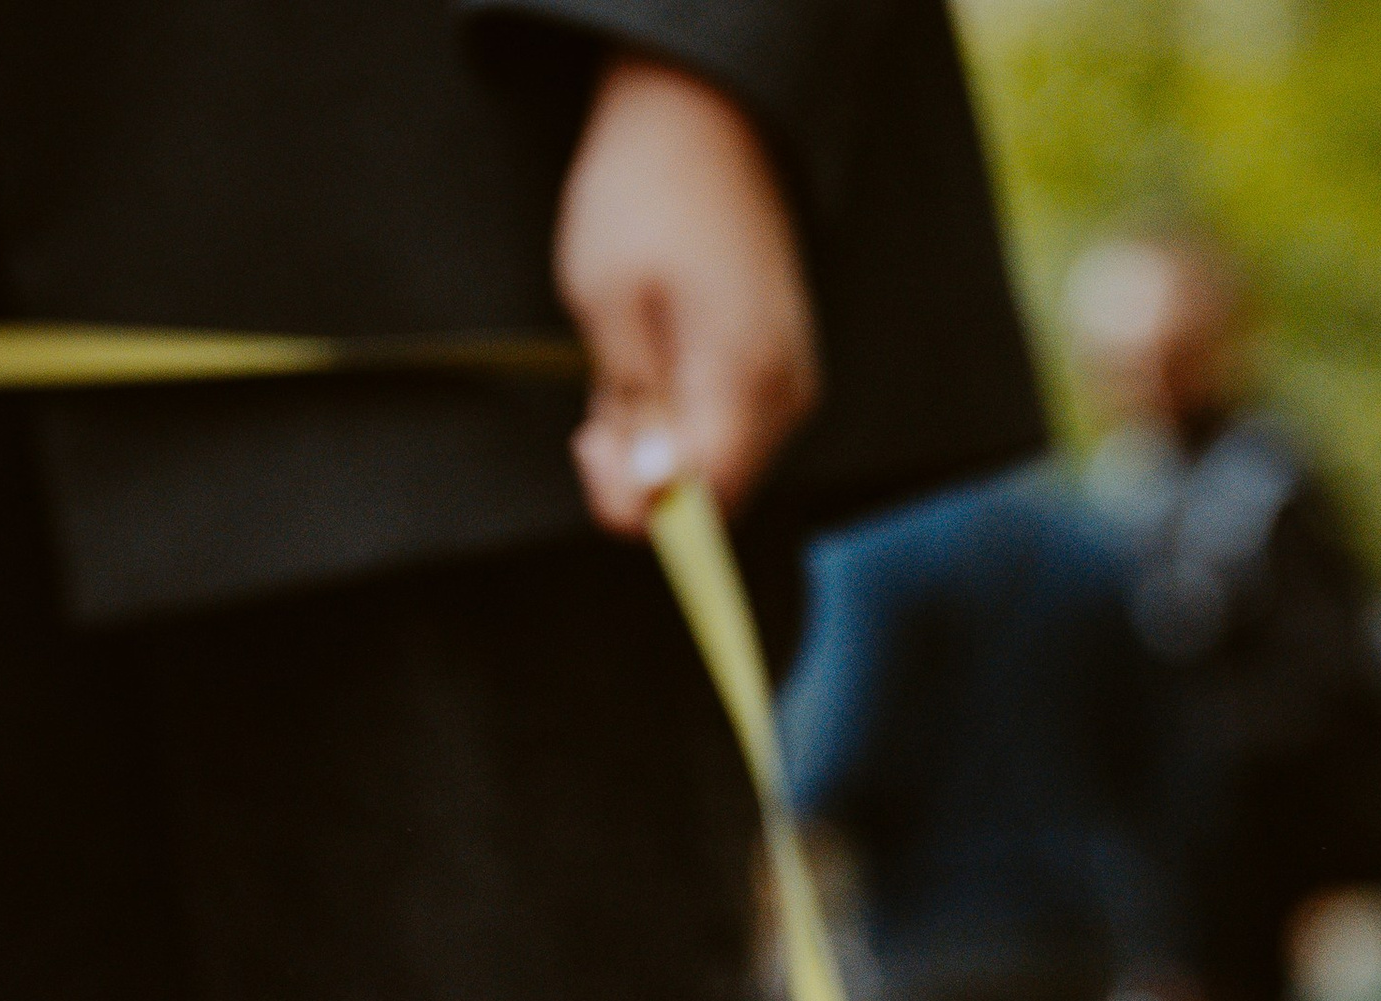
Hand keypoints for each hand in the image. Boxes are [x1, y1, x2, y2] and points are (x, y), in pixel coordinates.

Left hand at [556, 56, 818, 535]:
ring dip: (661, 449)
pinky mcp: (781, 367)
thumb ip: (634, 407)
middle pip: (717, 496)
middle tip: (594, 418)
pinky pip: (732, 430)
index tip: (590, 446)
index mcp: (744, 376)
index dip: (639, 503)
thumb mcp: (607, 298)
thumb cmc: (645, 192)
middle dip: (646, 479)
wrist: (702, 116)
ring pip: (722, 468)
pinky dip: (684, 422)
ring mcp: (790, 380)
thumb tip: (654, 494)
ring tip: (618, 379)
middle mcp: (784, 391)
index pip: (705, 502)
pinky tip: (650, 372)